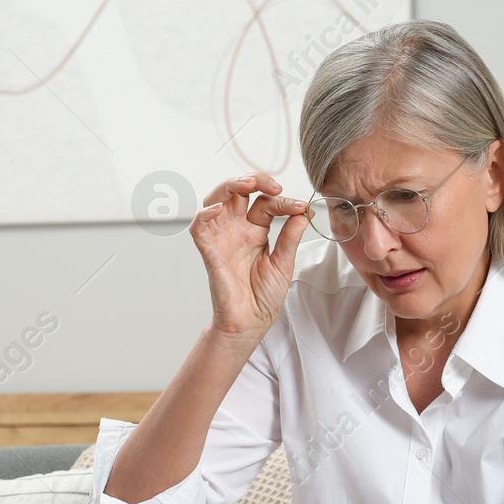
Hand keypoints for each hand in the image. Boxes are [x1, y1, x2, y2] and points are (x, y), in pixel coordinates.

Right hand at [191, 171, 311, 341]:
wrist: (251, 323)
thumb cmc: (264, 297)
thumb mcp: (284, 263)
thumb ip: (291, 236)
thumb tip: (304, 211)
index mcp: (256, 232)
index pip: (266, 203)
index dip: (283, 201)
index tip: (302, 208)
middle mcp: (237, 230)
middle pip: (238, 192)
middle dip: (253, 180)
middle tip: (273, 185)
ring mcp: (222, 238)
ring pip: (216, 200)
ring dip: (228, 186)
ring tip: (247, 184)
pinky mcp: (209, 251)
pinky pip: (199, 227)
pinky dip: (205, 214)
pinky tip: (218, 208)